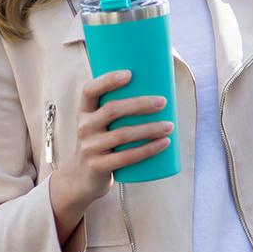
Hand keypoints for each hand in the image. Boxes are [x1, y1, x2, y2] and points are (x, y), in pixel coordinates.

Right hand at [52, 70, 173, 208]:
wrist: (83, 177)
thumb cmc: (102, 142)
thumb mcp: (100, 124)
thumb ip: (119, 109)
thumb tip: (158, 88)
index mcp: (84, 111)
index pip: (89, 90)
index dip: (108, 80)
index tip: (130, 74)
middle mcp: (84, 126)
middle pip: (112, 110)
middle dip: (140, 104)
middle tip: (163, 102)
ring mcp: (89, 147)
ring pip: (122, 134)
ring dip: (149, 128)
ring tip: (169, 126)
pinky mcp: (98, 166)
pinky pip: (126, 157)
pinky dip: (148, 149)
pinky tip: (164, 143)